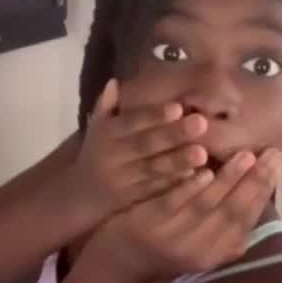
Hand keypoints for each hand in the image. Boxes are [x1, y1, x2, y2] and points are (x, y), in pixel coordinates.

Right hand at [69, 79, 210, 220]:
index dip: (153, 115)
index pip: (131, 122)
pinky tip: (197, 177)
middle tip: (201, 123)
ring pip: (153, 169)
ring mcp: (123, 180)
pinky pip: (155, 192)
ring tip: (204, 153)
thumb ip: (105, 106)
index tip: (179, 107)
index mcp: (106, 133)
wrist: (78, 196)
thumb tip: (114, 81)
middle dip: (173, 134)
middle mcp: (113, 155)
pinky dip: (175, 185)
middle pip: (145, 144)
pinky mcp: (132, 200)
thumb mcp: (95, 128)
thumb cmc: (95, 153)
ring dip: (178, 161)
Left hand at [90, 147, 281, 280]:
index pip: (248, 219)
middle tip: (272, 153)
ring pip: (208, 206)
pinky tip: (205, 170)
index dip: (266, 190)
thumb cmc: (167, 244)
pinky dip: (192, 187)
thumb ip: (228, 230)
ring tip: (246, 155)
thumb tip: (262, 204)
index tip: (280, 162)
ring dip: (229, 181)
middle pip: (234, 212)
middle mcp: (201, 250)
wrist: (121, 259)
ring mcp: (175, 238)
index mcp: (217, 252)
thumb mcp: (201, 244)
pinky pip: (175, 204)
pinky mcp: (150, 225)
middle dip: (256, 182)